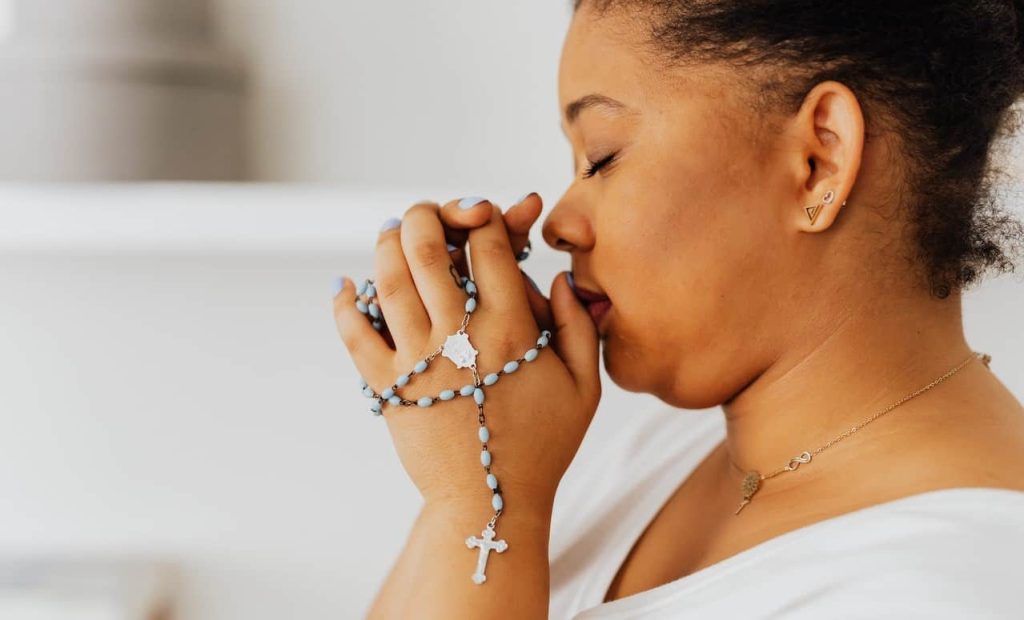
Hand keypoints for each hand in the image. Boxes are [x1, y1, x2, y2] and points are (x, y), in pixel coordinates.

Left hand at [333, 197, 600, 515]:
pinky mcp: (388, 386)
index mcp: (512, 329)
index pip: (487, 245)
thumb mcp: (584, 386)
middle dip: (426, 215)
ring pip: (389, 280)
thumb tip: (559, 277)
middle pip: (428, 249)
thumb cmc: (543, 445)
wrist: (490, 503)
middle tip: (427, 213)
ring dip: (387, 244)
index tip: (484, 215)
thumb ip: (579, 325)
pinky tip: (344, 285)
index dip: (484, 216)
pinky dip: (344, 303)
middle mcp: (460, 335)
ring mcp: (418, 360)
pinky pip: (355, 333)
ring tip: (393, 231)